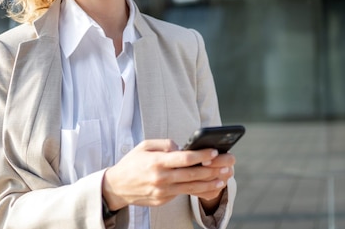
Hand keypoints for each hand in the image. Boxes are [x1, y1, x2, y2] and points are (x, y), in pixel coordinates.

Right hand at [101, 139, 234, 210]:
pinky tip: (210, 187)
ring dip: (210, 183)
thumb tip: (183, 148)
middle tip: (227, 165)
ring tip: (223, 178)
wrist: (117, 187)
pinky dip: (198, 191)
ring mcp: (163, 191)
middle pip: (192, 174)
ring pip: (191, 188)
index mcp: (156, 161)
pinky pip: (184, 194)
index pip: (184, 158)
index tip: (214, 152)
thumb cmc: (132, 162)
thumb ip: (165, 144)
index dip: (201, 155)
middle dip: (212, 170)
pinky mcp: (163, 200)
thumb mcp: (145, 146)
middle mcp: (161, 178)